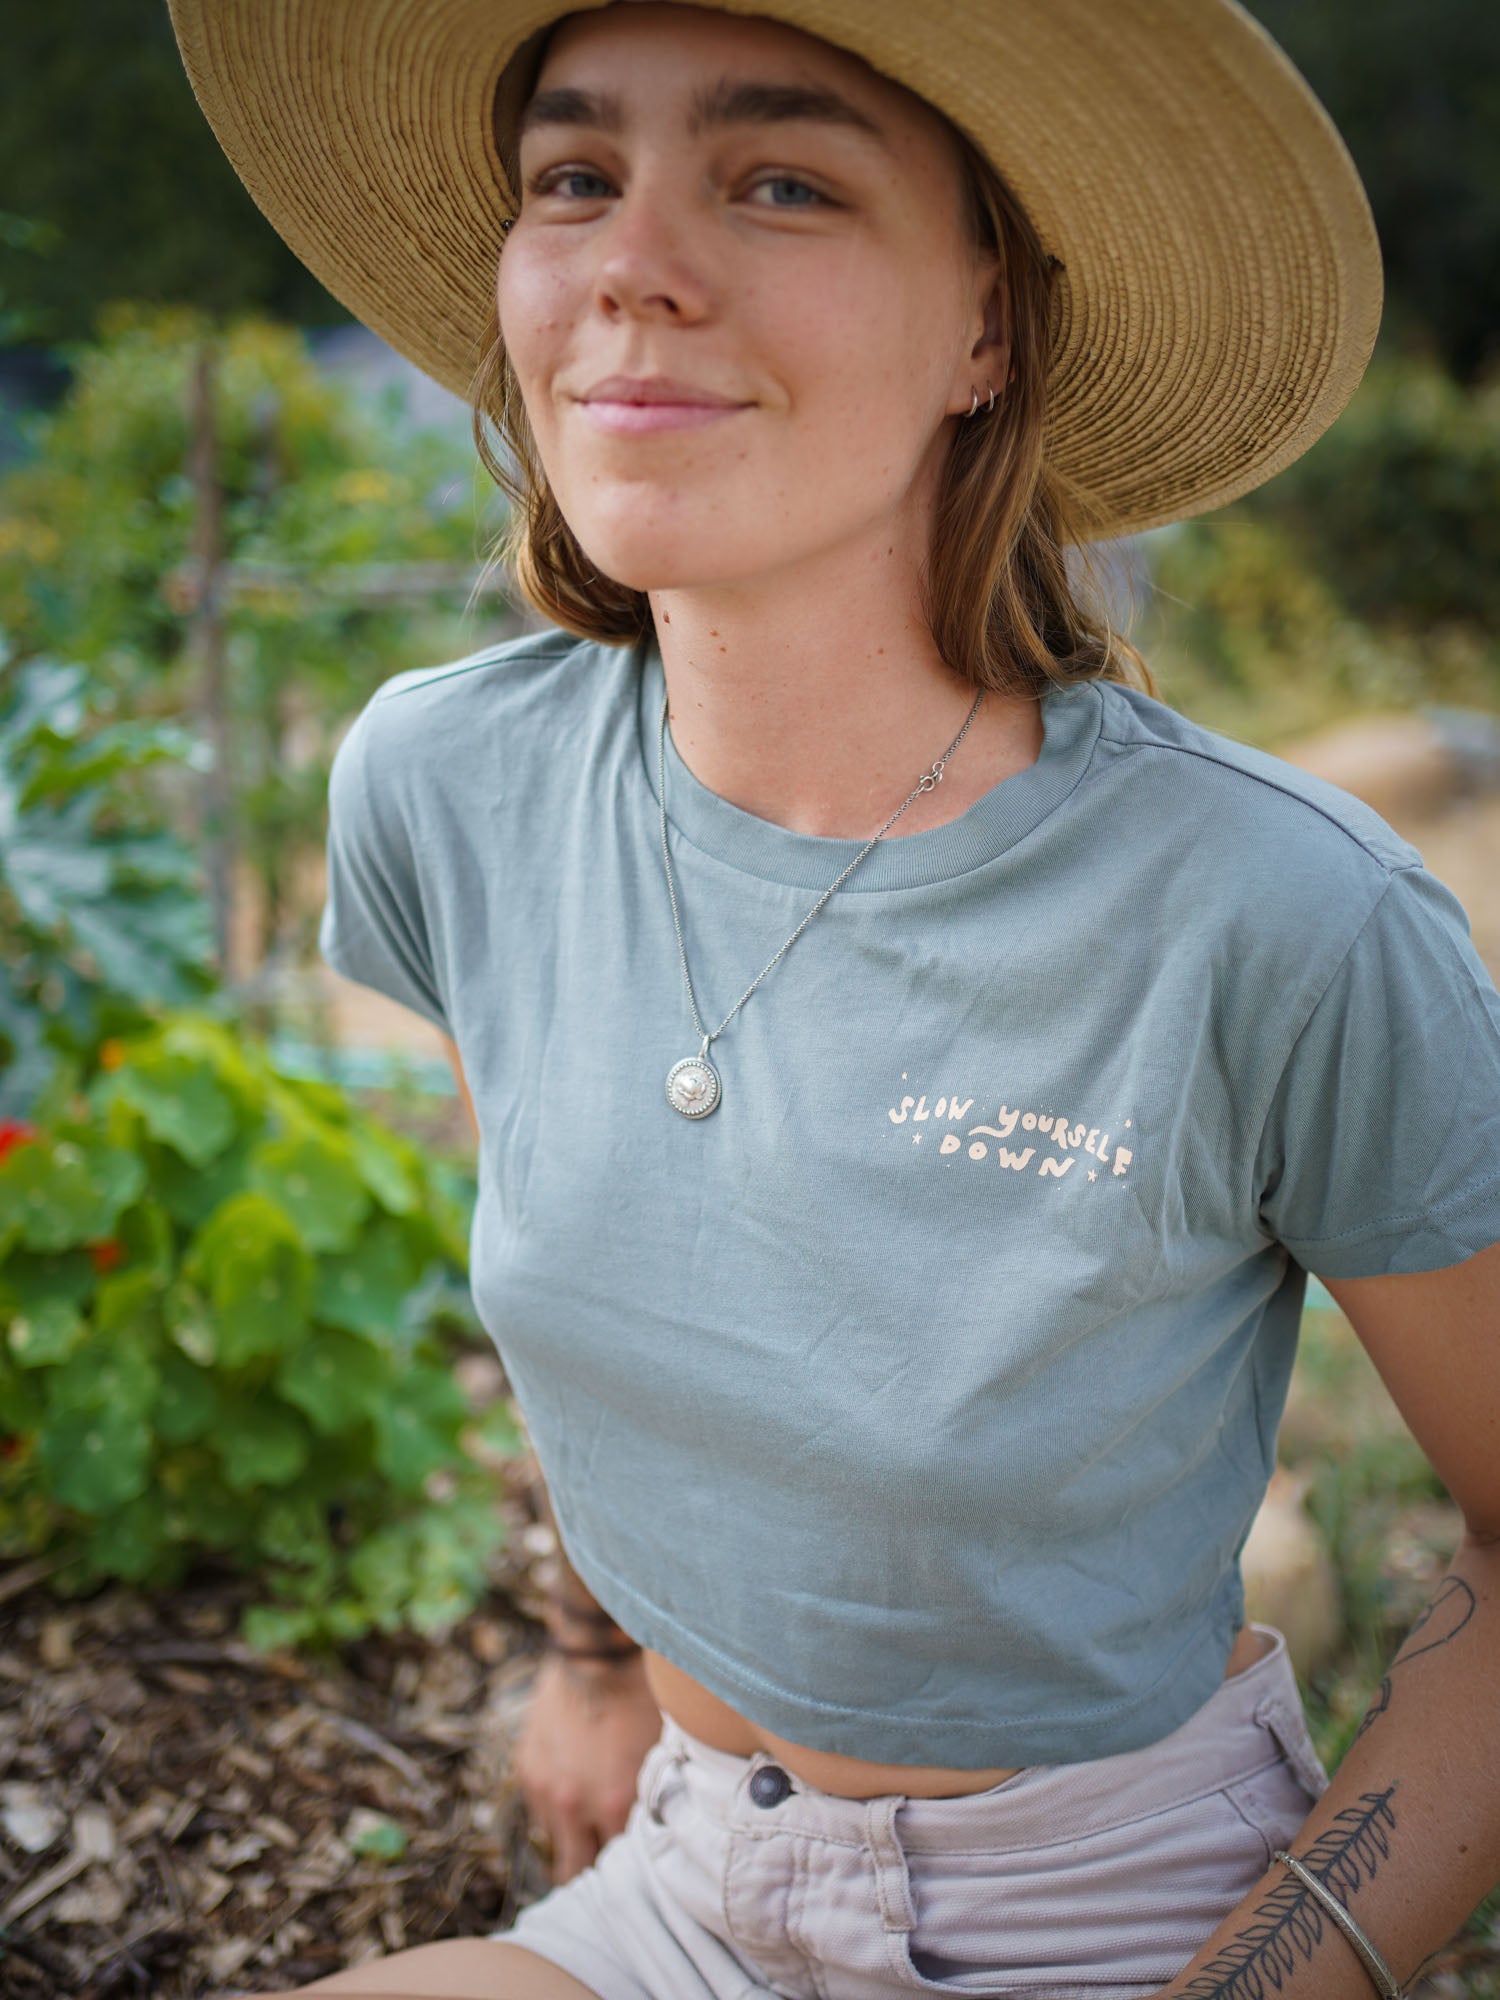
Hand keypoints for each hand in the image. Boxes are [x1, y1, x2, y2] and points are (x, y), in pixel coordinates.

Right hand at [512, 1646, 663, 1882]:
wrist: (600, 1651)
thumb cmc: (643, 1697)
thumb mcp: (664, 1755)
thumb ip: (659, 1801)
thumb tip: (669, 1830)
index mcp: (615, 1805)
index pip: (619, 1868)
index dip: (630, 1868)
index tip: (638, 1866)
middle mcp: (574, 1805)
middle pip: (576, 1870)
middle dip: (594, 1867)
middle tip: (608, 1858)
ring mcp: (545, 1787)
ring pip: (556, 1840)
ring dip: (573, 1833)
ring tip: (594, 1813)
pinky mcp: (526, 1767)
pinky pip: (539, 1807)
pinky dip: (555, 1805)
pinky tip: (575, 1784)